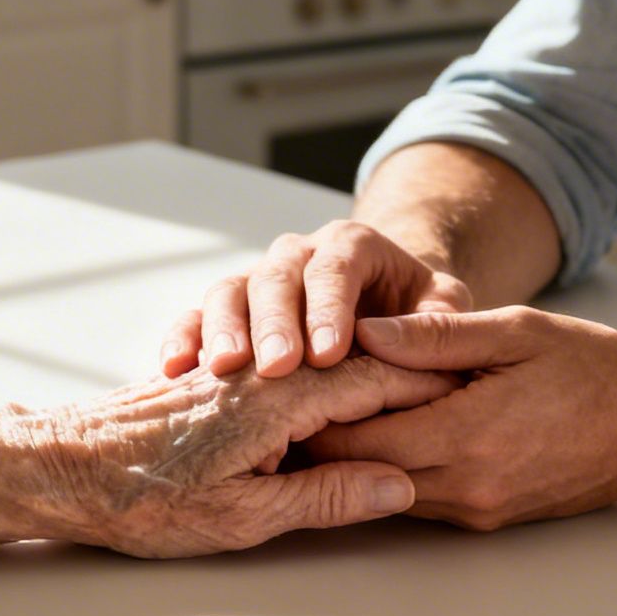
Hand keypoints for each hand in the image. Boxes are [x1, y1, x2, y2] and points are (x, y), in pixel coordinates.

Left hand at [0, 357, 458, 579]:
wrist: (53, 469)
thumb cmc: (138, 500)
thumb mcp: (240, 517)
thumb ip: (324, 498)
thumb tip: (396, 486)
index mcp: (282, 403)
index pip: (378, 380)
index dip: (431, 384)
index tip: (481, 388)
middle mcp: (267, 376)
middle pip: (359, 365)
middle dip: (414, 372)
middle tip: (473, 378)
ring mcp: (243, 377)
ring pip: (327, 365)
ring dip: (375, 371)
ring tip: (429, 381)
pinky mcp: (221, 386)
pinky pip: (294, 373)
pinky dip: (330, 377)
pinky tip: (347, 391)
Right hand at [160, 219, 472, 379]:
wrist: (381, 308)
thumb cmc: (416, 316)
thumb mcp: (442, 311)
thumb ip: (438, 325)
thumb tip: (418, 346)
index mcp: (353, 245)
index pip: (337, 266)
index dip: (329, 308)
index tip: (328, 356)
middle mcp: (299, 253)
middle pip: (277, 276)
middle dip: (275, 322)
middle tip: (276, 367)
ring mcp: (258, 279)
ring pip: (230, 290)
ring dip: (224, 328)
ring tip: (223, 369)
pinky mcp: (228, 309)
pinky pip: (196, 316)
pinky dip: (183, 339)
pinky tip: (175, 370)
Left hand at [303, 308, 616, 530]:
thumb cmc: (597, 370)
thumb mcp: (518, 332)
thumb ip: (435, 336)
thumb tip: (362, 329)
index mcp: (467, 436)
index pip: (357, 437)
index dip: (313, 410)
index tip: (287, 379)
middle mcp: (466, 487)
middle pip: (359, 472)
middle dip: (320, 439)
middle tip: (286, 400)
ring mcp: (477, 511)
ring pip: (385, 491)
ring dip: (356, 457)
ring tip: (321, 415)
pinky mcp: (488, 519)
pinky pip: (420, 499)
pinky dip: (394, 469)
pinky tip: (384, 432)